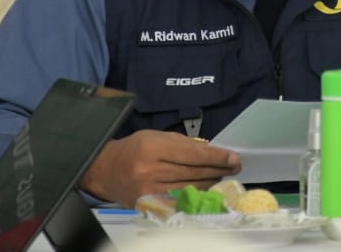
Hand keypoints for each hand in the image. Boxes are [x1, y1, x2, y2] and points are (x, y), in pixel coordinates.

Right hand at [79, 130, 241, 206]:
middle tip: (234, 166)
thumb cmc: (133, 149)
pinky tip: (206, 189)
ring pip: (188, 187)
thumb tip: (211, 150)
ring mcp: (148, 190)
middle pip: (193, 172)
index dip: (216, 156)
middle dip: (218, 169)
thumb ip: (184, 143)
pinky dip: (195, 194)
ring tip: (223, 175)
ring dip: (210, 182)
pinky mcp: (148, 204)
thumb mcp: (157, 135)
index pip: (192, 154)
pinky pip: (178, 200)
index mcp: (153, 147)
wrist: (105, 170)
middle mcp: (150, 170)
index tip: (233, 157)